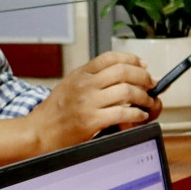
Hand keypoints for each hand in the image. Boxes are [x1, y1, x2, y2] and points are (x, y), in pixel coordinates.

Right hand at [26, 50, 160, 148]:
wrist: (39, 132)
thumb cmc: (54, 112)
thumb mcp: (69, 85)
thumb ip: (90, 78)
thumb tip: (119, 75)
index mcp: (80, 74)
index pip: (110, 58)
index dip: (131, 59)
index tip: (142, 65)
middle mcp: (85, 85)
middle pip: (123, 72)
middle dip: (143, 77)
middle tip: (151, 83)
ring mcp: (88, 103)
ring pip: (126, 91)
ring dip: (143, 96)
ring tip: (147, 101)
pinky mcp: (91, 121)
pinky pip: (122, 112)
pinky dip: (136, 114)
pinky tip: (139, 116)